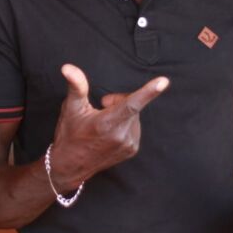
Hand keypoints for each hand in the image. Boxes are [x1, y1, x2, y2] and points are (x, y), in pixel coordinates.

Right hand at [48, 64, 168, 190]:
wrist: (71, 165)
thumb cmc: (70, 133)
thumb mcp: (71, 108)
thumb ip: (76, 86)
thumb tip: (68, 68)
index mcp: (107, 123)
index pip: (131, 104)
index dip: (148, 92)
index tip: (164, 82)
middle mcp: (121, 135)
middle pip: (132, 104)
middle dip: (119, 101)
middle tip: (101, 108)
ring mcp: (129, 144)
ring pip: (135, 116)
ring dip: (123, 113)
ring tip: (104, 123)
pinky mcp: (132, 150)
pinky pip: (135, 127)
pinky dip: (125, 124)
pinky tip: (110, 132)